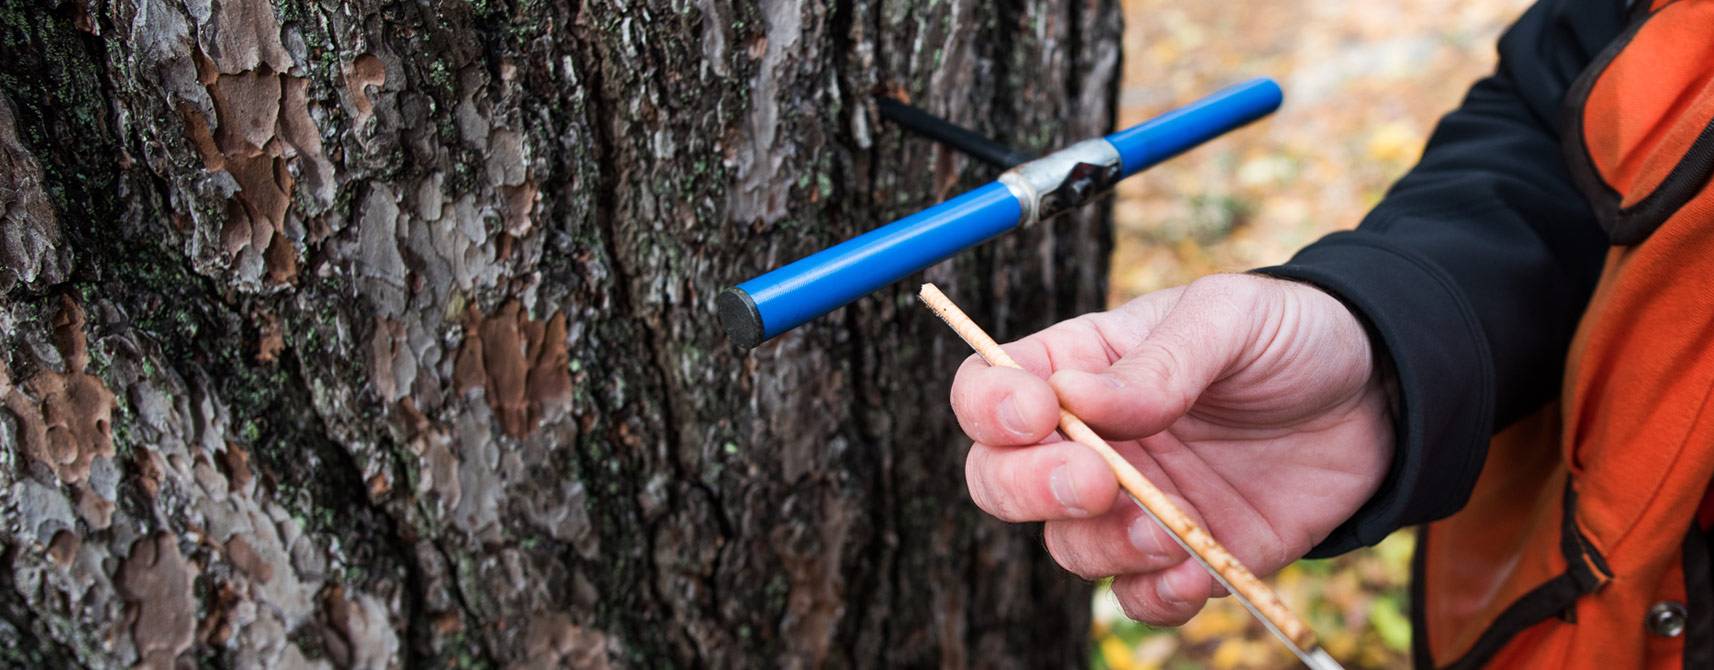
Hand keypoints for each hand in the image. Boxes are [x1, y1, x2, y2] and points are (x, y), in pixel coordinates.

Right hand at [950, 274, 1392, 624]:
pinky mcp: (1186, 555)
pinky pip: (1140, 598)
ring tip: (1169, 530)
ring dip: (1104, 546)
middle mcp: (1090, 442)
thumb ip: (1157, 363)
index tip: (1038, 415)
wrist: (1383, 395)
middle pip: (1000, 480)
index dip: (990, 409)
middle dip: (1030, 489)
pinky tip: (1198, 572)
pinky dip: (1158, 596)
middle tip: (1094, 482)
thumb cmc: (1290, 335)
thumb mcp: (1227, 319)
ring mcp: (1134, 504)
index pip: (988, 392)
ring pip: (1068, 547)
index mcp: (1079, 367)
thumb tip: (1076, 399)